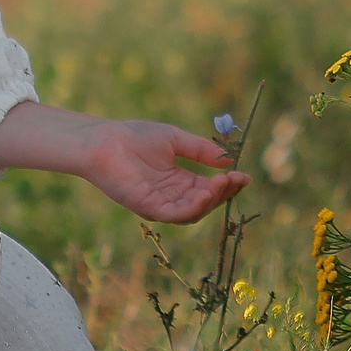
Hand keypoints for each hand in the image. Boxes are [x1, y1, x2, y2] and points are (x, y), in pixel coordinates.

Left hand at [0, 101, 244, 222]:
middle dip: (225, 192)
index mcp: (179, 181)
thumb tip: (229, 160)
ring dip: (212, 200)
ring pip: (194, 211)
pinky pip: (175, 214)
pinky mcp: (149, 208)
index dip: (228, 184)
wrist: (104, 140)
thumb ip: (201, 150)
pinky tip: (204, 193)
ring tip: (223, 183)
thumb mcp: (176, 140)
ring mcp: (161, 204)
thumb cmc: (134, 136)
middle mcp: (172, 196)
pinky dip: (193, 207)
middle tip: (237, 179)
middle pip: (206, 202)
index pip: (210, 188)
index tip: (245, 175)